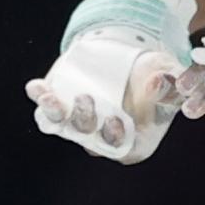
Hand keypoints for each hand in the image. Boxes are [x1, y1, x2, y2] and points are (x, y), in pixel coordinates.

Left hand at [26, 47, 185, 164]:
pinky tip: (36, 88)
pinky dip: (41, 99)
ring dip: (57, 114)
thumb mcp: (167, 76)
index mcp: (133, 138)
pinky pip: (48, 110)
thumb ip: (168, 84)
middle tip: (87, 99)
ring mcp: (81, 123)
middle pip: (91, 139)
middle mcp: (104, 136)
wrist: (129, 56)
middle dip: (86, 122)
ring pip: (65, 127)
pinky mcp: (64, 106)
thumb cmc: (154, 75)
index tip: (114, 120)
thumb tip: (157, 83)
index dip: (116, 138)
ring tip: (51, 98)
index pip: (123, 148)